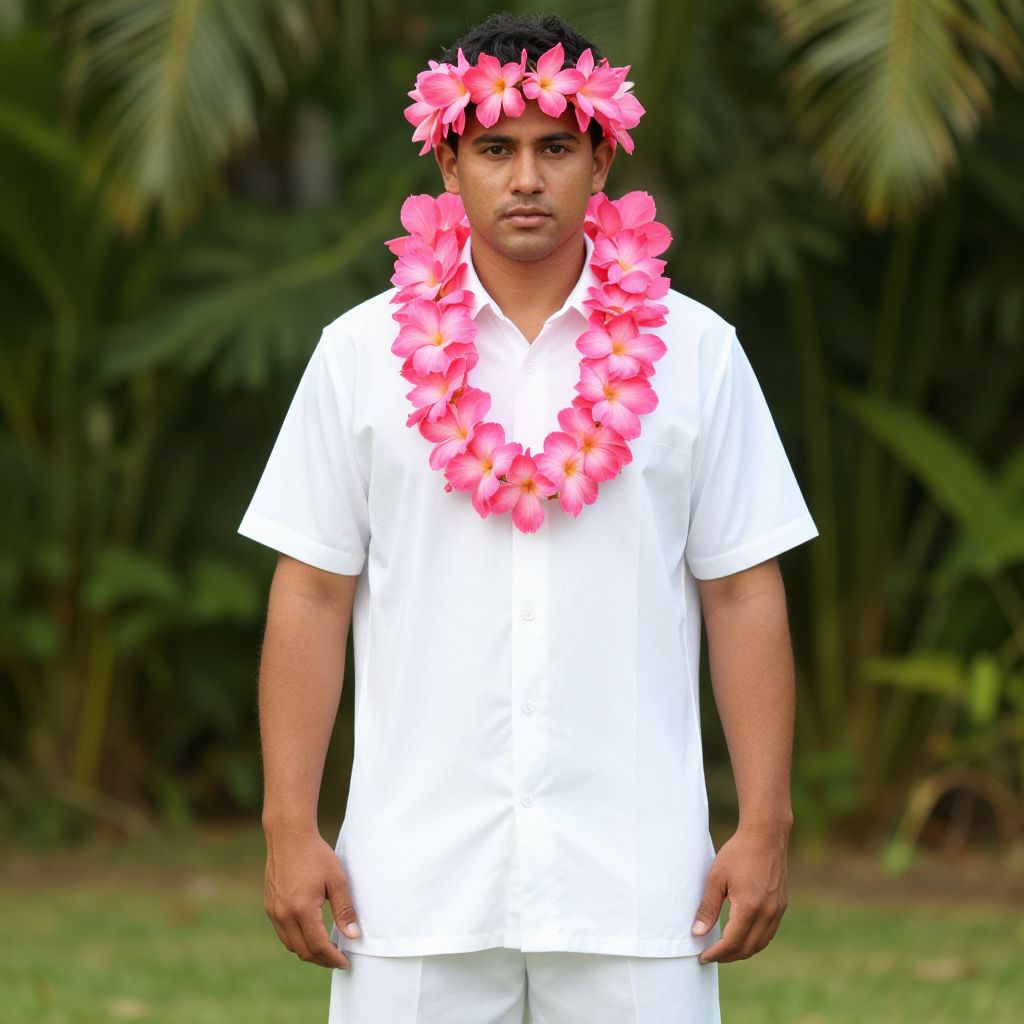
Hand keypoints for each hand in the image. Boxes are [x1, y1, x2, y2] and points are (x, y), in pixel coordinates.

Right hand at [263, 823, 360, 969]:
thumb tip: (353, 936)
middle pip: (303, 951)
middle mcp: (284, 915)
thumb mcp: (337, 880)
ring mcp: (274, 911)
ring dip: (308, 951)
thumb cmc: (316, 855)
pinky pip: (283, 933)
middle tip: (338, 959)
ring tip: (327, 948)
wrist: (289, 836)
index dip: (333, 958)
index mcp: (302, 909)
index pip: (319, 946)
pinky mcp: (270, 906)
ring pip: (291, 945)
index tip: (346, 962)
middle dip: (322, 959)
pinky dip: (297, 940)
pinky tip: (310, 933)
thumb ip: (345, 910)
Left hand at [691, 823, 788, 963]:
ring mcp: (777, 910)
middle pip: (747, 948)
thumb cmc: (738, 853)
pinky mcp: (781, 905)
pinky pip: (769, 933)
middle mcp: (767, 913)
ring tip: (724, 950)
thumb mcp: (716, 878)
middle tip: (711, 955)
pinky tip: (742, 936)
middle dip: (728, 956)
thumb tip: (698, 933)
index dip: (716, 953)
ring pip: (760, 943)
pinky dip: (755, 941)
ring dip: (742, 951)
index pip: (731, 942)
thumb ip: (708, 908)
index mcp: (749, 907)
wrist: (766, 835)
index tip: (703, 956)